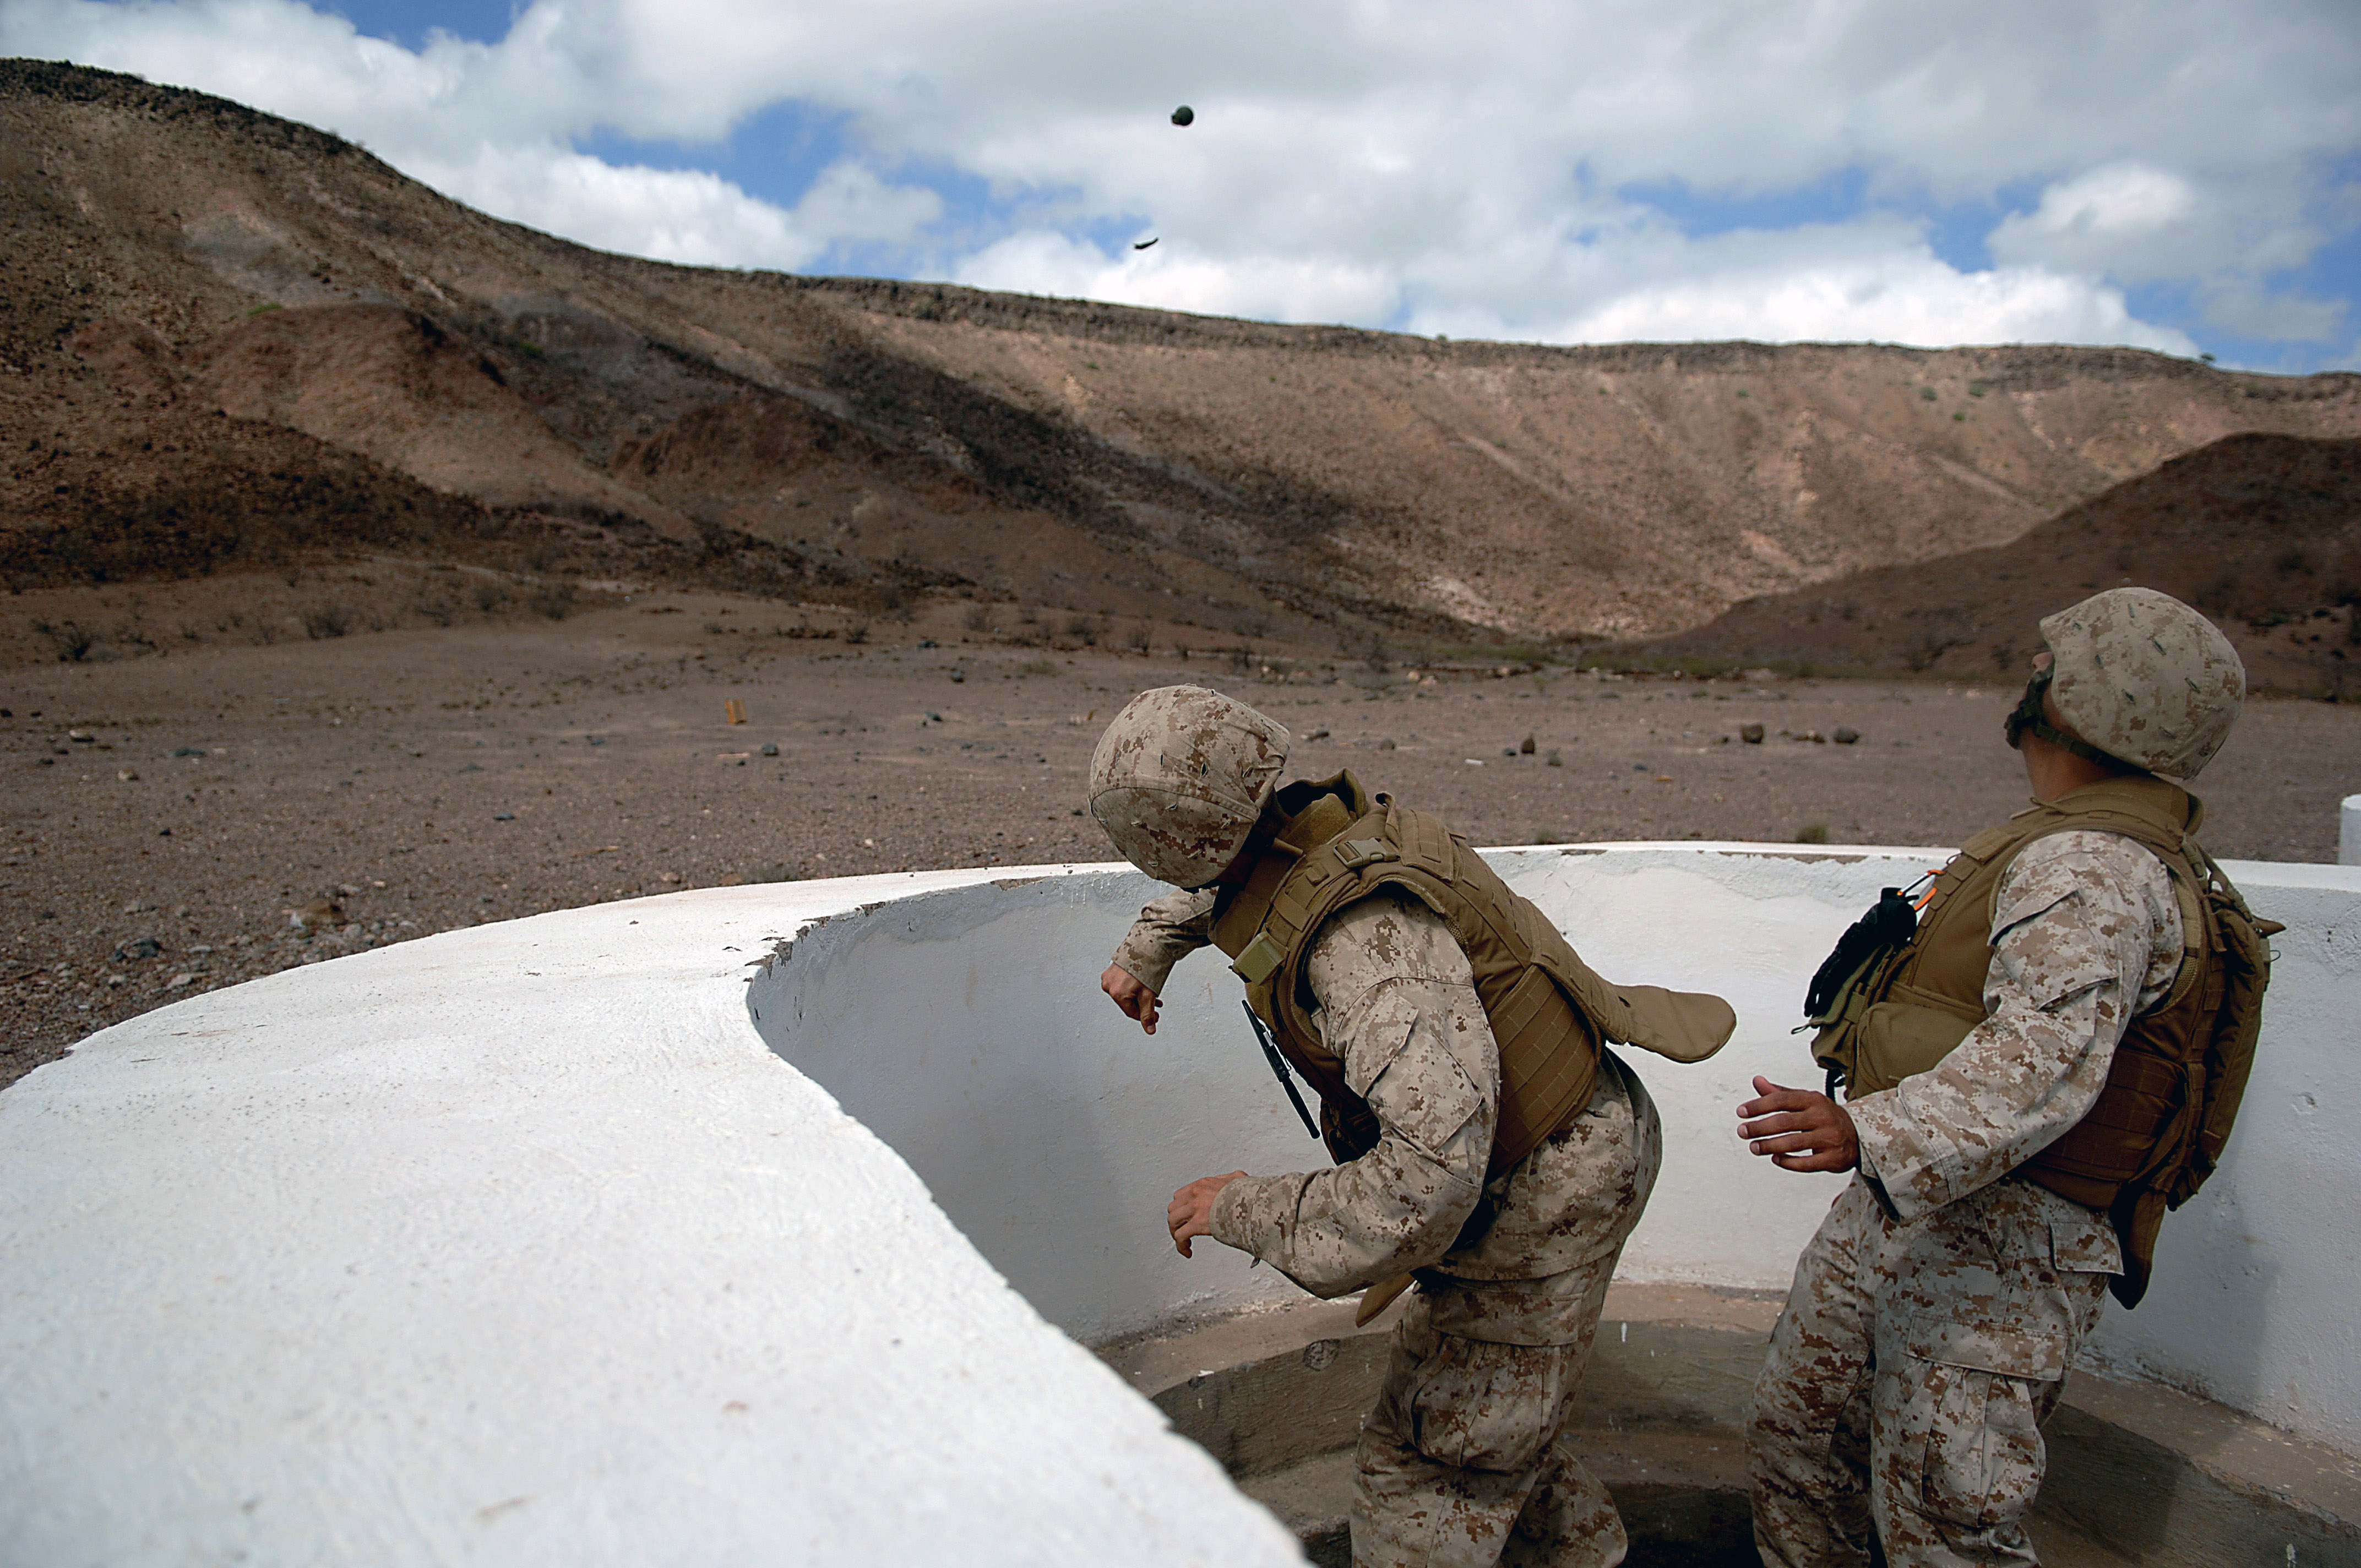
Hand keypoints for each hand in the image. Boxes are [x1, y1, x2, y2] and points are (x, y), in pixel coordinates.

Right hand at [1102, 963, 1160, 1033]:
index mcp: (1116, 993)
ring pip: (1125, 993)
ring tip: (1150, 991)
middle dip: (1143, 1005)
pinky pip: (1122, 983)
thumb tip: (1150, 1029)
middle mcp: (1109, 985)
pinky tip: (1141, 982)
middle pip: (1128, 1003)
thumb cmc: (1146, 966)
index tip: (1155, 1015)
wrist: (1147, 945)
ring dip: (1138, 995)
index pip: (1131, 1013)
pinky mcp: (1112, 969)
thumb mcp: (1149, 995)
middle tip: (1155, 1005)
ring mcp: (1109, 976)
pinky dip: (1132, 986)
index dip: (1145, 1016)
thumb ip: (1148, 1014)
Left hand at [1167, 1171, 1245, 1256]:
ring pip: (1173, 1221)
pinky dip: (1181, 1245)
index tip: (1187, 1217)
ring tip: (1184, 1242)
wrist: (1253, 1204)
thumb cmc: (1248, 1195)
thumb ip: (1231, 1179)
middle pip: (1174, 1207)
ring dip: (1176, 1232)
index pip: (1182, 1195)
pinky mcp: (1197, 1224)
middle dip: (1178, 1220)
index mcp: (1204, 1184)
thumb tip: (1235, 1180)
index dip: (1182, 1208)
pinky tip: (1188, 1251)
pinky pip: (1180, 1236)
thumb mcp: (1238, 1180)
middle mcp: (1196, 1194)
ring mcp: (1195, 1208)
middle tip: (1184, 1229)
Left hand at [1737, 1076, 1860, 1172]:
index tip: (1741, 1112)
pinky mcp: (1833, 1158)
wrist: (1858, 1135)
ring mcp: (1829, 1138)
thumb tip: (1757, 1081)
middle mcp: (1822, 1117)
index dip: (1758, 1105)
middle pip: (1784, 1122)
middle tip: (1743, 1131)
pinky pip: (1806, 1163)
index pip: (1781, 1100)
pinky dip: (1788, 1162)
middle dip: (1759, 1127)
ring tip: (1754, 1147)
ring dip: (1769, 1146)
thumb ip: (1779, 1093)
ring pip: (1793, 1143)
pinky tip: (1775, 1159)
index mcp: (1813, 1100)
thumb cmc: (1824, 1116)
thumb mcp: (1805, 1100)